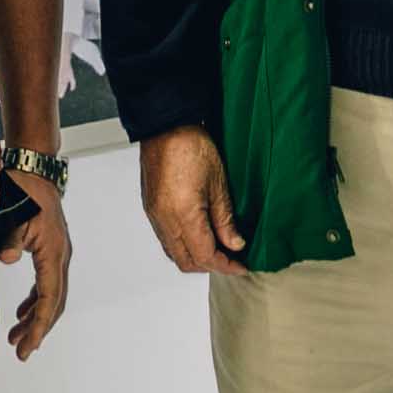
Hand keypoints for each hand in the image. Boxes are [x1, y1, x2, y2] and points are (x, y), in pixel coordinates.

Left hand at [0, 169, 71, 359]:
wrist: (34, 170)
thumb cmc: (22, 191)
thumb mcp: (13, 214)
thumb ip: (10, 239)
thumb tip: (6, 260)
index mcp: (54, 252)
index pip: (49, 298)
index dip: (39, 325)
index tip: (27, 347)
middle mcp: (61, 256)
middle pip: (54, 302)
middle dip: (39, 328)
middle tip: (21, 351)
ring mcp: (58, 253)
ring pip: (52, 294)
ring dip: (36, 316)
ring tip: (16, 336)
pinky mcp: (51, 249)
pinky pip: (47, 282)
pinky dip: (36, 300)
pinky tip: (23, 311)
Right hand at [139, 125, 246, 274]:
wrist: (165, 126)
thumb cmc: (191, 146)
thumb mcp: (218, 183)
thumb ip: (225, 219)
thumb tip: (234, 244)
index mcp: (183, 215)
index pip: (205, 256)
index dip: (226, 265)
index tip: (241, 265)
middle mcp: (164, 221)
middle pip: (187, 262)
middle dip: (210, 266)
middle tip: (231, 259)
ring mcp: (154, 216)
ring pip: (174, 253)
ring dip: (195, 257)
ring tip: (217, 248)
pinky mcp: (151, 209)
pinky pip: (165, 239)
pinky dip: (182, 246)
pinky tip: (198, 235)